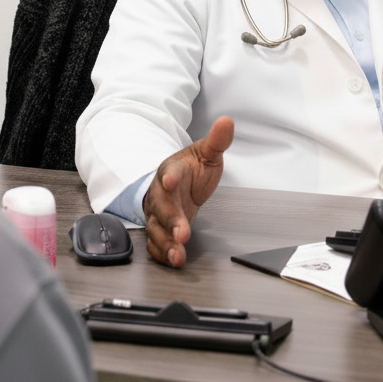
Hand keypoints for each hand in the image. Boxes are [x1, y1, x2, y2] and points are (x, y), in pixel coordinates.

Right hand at [143, 116, 233, 267]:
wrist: (176, 183)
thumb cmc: (191, 169)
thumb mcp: (206, 153)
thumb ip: (217, 141)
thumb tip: (228, 122)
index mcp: (171, 171)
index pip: (168, 172)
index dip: (168, 177)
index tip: (169, 181)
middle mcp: (159, 193)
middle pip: (161, 207)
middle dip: (170, 221)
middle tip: (182, 233)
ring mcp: (157, 213)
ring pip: (155, 229)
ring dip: (166, 243)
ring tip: (177, 255)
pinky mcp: (158, 229)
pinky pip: (154, 243)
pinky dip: (162, 252)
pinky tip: (173, 260)